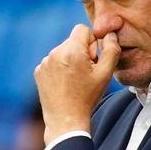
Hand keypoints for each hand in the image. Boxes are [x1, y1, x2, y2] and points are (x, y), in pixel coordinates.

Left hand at [34, 25, 119, 142]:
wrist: (65, 120)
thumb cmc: (87, 98)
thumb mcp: (105, 74)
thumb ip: (111, 50)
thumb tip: (110, 34)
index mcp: (71, 50)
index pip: (82, 29)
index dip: (91, 43)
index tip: (92, 60)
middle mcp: (55, 53)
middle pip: (72, 41)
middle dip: (81, 52)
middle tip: (85, 74)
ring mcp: (44, 62)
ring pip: (63, 52)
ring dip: (70, 61)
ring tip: (74, 81)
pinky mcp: (39, 72)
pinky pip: (53, 62)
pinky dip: (59, 70)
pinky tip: (64, 85)